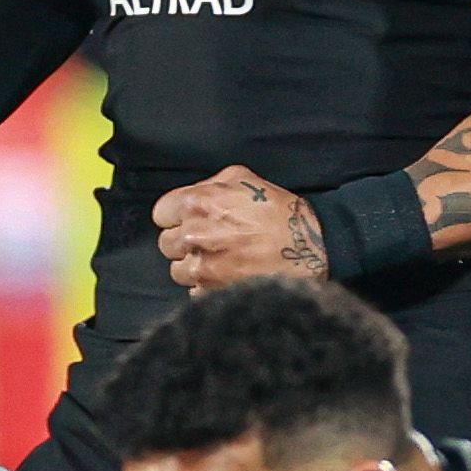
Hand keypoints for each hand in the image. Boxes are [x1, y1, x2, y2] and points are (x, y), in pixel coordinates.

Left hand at [158, 166, 328, 290]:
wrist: (309, 247)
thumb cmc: (278, 211)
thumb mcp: (244, 178)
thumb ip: (209, 185)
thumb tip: (191, 198)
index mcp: (198, 203)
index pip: (161, 213)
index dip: (175, 217)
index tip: (188, 221)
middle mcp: (194, 234)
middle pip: (166, 243)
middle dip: (183, 242)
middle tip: (208, 242)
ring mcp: (203, 267)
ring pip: (177, 270)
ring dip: (193, 266)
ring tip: (218, 261)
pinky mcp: (213, 292)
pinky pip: (194, 291)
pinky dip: (206, 286)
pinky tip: (228, 276)